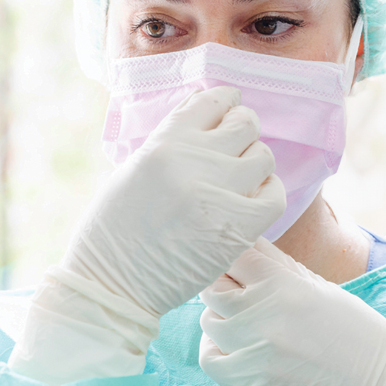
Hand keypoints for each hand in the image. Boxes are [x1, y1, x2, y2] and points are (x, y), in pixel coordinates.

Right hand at [9, 86, 285, 385]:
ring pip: (263, 156)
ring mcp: (217, 192)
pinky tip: (252, 203)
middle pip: (245, 124)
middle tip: (235, 149)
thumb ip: (172, 142)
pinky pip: (274, 195)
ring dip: (255, 165)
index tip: (229, 110)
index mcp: (163, 141)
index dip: (226, 103)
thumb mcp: (134, 169)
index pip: (212, 100)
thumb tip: (211, 119)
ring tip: (240, 181)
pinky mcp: (237, 227)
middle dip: (243, 132)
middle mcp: (192, 159)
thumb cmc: (116, 229)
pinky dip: (268, 194)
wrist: (111, 284)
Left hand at [199, 239, 385, 385]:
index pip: (233, 253)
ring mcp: (250, 353)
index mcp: (283, 286)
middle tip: (241, 289)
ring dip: (223, 315)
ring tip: (248, 320)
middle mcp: (260, 317)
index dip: (234, 252)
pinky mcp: (247, 385)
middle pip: (213, 285)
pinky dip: (218, 348)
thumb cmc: (359, 335)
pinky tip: (238, 346)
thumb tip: (250, 241)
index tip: (240, 259)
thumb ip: (280, 265)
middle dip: (224, 282)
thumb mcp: (323, 289)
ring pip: (209, 320)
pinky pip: (210, 357)